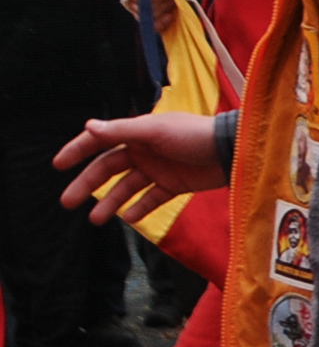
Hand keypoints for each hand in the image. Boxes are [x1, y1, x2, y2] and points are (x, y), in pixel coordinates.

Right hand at [55, 111, 224, 223]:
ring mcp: (159, 169)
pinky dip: (140, 209)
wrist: (233, 150)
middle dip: (87, 185)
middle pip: (108, 169)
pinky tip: (128, 218)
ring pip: (127, 188)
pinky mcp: (175, 185)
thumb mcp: (156, 131)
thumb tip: (88, 126)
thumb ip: (122, 131)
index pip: (100, 142)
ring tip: (96, 219)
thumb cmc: (194, 135)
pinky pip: (152, 199)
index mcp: (137, 134)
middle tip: (67, 202)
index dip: (78, 151)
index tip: (58, 165)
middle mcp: (144, 151)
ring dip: (110, 203)